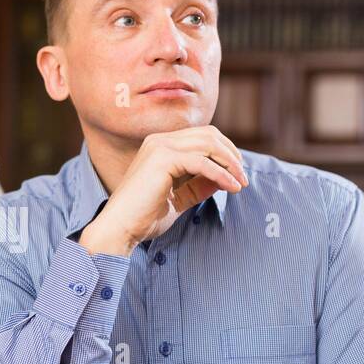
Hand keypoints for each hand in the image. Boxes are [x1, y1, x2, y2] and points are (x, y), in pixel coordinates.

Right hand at [78, 127, 247, 256]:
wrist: (119, 228)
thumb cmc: (144, 217)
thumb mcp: (179, 199)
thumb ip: (198, 186)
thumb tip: (225, 178)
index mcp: (160, 146)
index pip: (202, 136)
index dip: (225, 152)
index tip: (238, 173)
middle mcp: (159, 141)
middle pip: (209, 134)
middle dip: (231, 154)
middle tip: (244, 177)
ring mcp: (160, 147)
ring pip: (208, 144)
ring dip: (230, 164)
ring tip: (241, 183)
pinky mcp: (163, 160)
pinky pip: (202, 162)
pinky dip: (221, 174)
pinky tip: (232, 187)